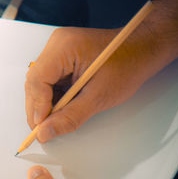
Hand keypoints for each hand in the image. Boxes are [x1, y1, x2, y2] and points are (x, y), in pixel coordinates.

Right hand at [26, 0, 177, 142]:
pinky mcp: (62, 58)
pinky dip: (53, 98)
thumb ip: (68, 117)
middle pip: (34, 81)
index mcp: (64, 47)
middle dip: (38, 108)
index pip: (37, 79)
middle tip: (44, 130)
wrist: (143, 50)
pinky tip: (61, 110)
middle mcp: (56, 45)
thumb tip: (44, 133)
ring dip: (45, 105)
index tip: (41, 128)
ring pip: (39, 83)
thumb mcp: (98, 97)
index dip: (37, 106)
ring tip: (53, 122)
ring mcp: (58, 50)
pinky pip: (49, 81)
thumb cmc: (127, 66)